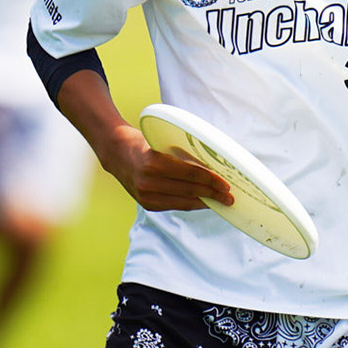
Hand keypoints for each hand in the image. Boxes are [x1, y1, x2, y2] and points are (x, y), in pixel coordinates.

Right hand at [100, 124, 234, 211]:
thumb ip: (183, 155)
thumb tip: (212, 166)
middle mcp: (148, 182)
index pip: (190, 174)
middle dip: (212, 194)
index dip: (210, 180)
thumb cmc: (144, 142)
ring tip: (220, 202)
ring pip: (183, 202)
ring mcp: (146, 196)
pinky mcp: (147, 204)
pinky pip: (175, 206)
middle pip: (189, 190)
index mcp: (153, 163)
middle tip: (229, 197)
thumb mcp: (163, 142)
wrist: (117, 153)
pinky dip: (190, 204)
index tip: (226, 184)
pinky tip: (202, 202)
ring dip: (204, 202)